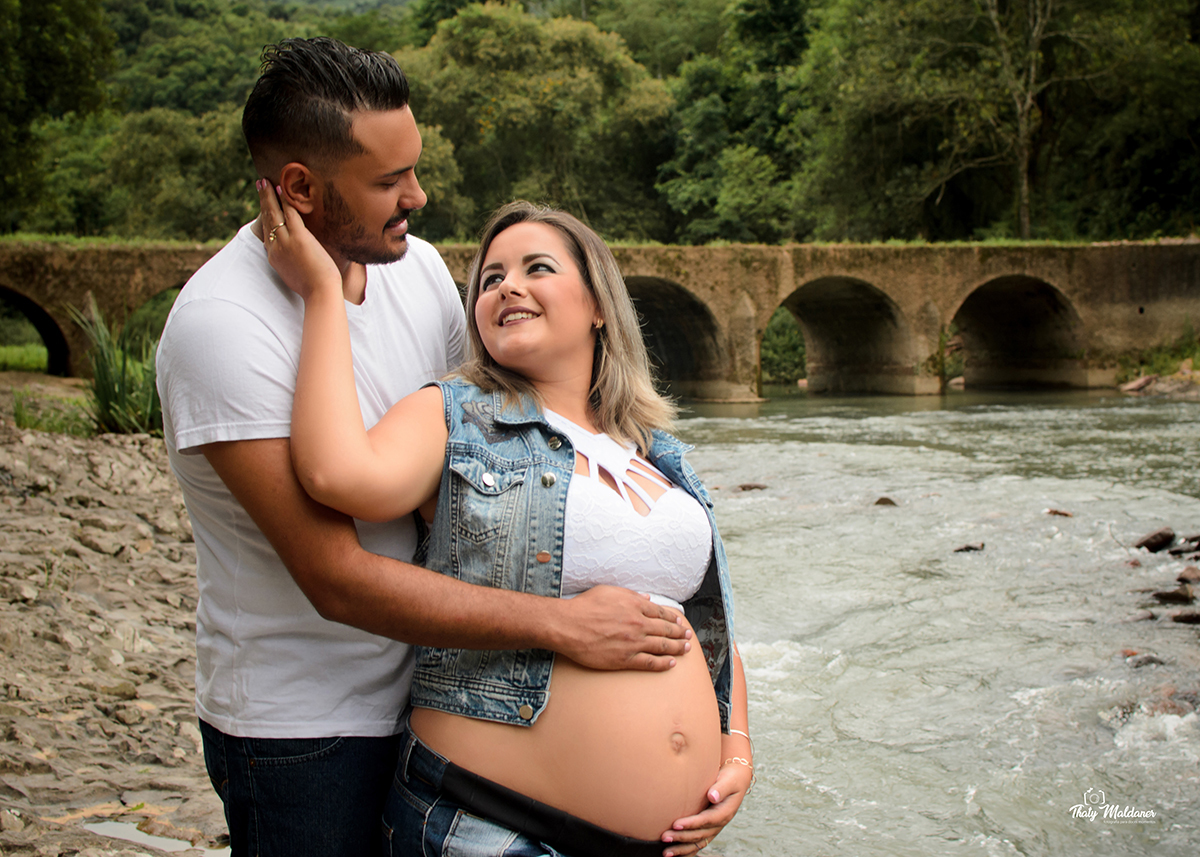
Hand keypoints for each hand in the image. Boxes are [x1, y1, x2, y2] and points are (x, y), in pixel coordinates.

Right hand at [256, 178, 340, 299]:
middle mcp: (275, 248)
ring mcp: (285, 242)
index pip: (266, 233)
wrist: (320, 293)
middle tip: (260, 184)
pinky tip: (282, 189)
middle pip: (266, 220)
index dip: (264, 217)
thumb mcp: (297, 276)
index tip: (263, 207)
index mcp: (274, 258)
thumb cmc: (315, 289)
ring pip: (273, 214)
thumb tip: (301, 259)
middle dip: (263, 201)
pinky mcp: (299, 238)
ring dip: (269, 196)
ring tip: (266, 182)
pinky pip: (289, 214)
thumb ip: (295, 264)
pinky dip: (284, 200)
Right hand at [555, 586, 690, 670]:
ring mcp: (633, 642)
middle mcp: (638, 624)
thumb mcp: (609, 591)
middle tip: (688, 636)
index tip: (680, 621)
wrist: (568, 626)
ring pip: (662, 646)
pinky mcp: (625, 659)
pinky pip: (649, 663)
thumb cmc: (584, 607)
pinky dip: (663, 663)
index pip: (661, 612)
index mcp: (635, 606)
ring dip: (677, 648)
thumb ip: (630, 595)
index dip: (673, 618)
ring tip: (686, 649)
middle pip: (666, 629)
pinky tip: (671, 664)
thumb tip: (646, 598)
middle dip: (680, 633)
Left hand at [660, 761, 751, 855]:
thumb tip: (712, 796)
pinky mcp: (708, 829)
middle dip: (681, 837)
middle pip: (699, 834)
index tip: (676, 824)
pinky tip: (674, 854)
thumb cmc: (731, 778)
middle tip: (665, 837)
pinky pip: (697, 844)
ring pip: (697, 842)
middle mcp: (719, 823)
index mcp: (724, 812)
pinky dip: (686, 851)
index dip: (691, 824)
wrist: (735, 779)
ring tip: (666, 852)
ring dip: (681, 848)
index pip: (706, 820)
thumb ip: (721, 788)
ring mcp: (713, 828)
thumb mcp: (729, 781)